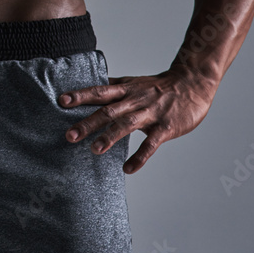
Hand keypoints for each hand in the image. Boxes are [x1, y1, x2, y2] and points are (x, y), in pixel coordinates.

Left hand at [59, 68, 216, 173]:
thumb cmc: (157, 87)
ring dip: (110, 137)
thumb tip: (89, 88)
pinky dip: (140, 156)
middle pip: (107, 110)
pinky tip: (128, 169)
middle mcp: (134, 100)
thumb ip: (111, 88)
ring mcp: (150, 113)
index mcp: (124, 90)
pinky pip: (151, 143)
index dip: (80, 95)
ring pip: (127, 124)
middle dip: (87, 122)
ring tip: (94, 150)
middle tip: (69, 135)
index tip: (61, 101)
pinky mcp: (166, 127)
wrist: (192, 84)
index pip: (98, 91)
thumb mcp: (132, 83)